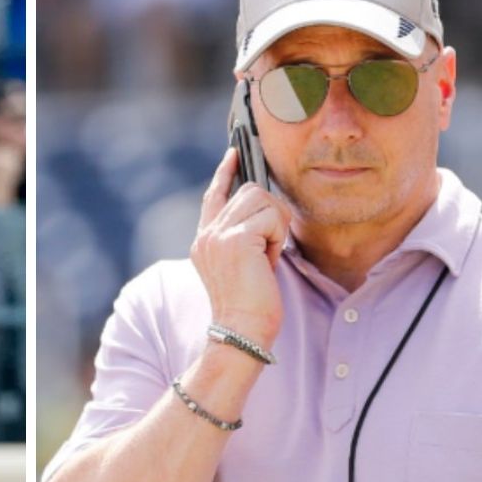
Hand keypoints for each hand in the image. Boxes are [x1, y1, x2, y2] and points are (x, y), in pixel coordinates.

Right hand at [191, 148, 289, 347]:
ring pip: (263, 200)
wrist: (242, 328)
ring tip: (266, 257)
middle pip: (249, 192)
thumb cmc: (250, 304)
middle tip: (268, 250)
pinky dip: (277, 239)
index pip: (214, 195)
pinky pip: (272, 218)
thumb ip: (243, 234)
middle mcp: (207, 234)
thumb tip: (265, 205)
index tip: (234, 152)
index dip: (225, 172)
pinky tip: (268, 262)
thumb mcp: (241, 263)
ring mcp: (218, 235)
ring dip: (275, 227)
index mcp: (204, 240)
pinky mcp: (235, 238)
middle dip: (269, 216)